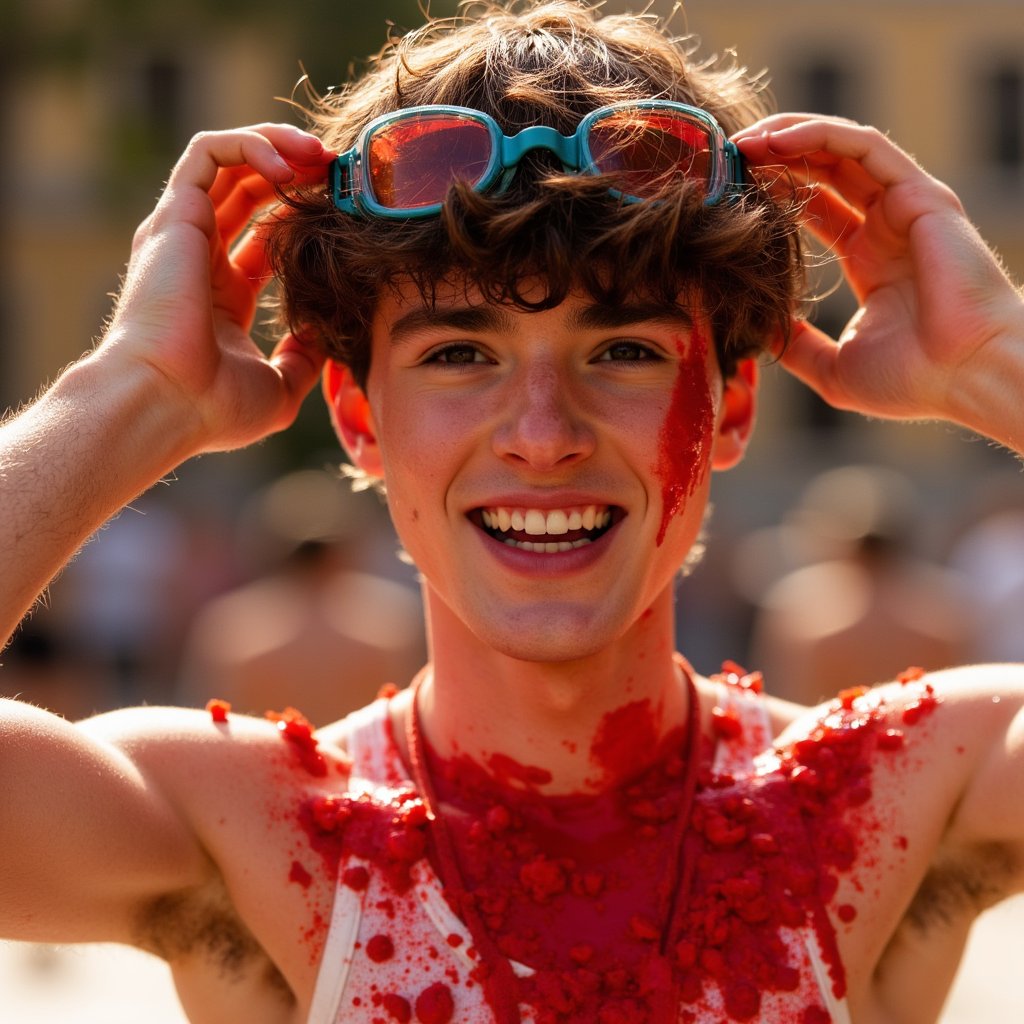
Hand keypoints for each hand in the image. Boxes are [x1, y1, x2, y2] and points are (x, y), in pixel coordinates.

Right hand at [103, 124, 332, 454]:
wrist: (165, 403)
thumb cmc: (213, 407)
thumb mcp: (279, 388)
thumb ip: (304, 359)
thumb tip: (327, 337)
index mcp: (222, 296)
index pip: (262, 237)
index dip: (303, 219)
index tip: (345, 215)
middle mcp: (199, 258)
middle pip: (248, 191)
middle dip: (297, 173)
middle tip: (340, 173)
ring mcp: (184, 234)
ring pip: (228, 161)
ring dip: (278, 147)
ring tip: (321, 157)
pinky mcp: (176, 215)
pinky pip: (209, 154)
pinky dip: (250, 147)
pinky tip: (288, 168)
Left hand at [733, 115, 1023, 432]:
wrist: (965, 377)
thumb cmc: (912, 380)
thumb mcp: (833, 368)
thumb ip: (796, 346)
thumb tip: (755, 331)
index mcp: (869, 260)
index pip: (816, 208)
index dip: (774, 194)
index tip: (729, 193)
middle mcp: (886, 227)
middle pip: (824, 171)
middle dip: (774, 158)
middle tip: (726, 158)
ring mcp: (905, 207)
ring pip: (841, 149)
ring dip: (790, 137)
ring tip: (743, 142)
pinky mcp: (920, 194)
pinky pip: (866, 147)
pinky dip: (821, 136)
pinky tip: (779, 140)